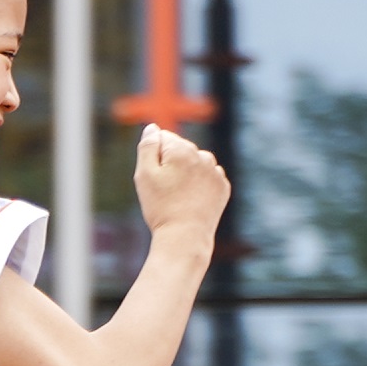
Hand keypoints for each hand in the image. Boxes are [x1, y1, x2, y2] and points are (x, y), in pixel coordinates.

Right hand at [133, 125, 229, 242]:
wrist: (185, 237)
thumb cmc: (161, 207)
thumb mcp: (144, 175)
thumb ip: (147, 146)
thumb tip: (153, 128)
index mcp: (181, 148)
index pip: (162, 138)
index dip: (153, 157)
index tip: (155, 177)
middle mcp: (202, 155)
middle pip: (179, 150)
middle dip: (170, 163)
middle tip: (165, 190)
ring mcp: (215, 171)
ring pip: (195, 163)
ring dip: (186, 173)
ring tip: (178, 196)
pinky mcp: (223, 187)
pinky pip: (207, 177)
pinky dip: (199, 185)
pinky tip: (192, 200)